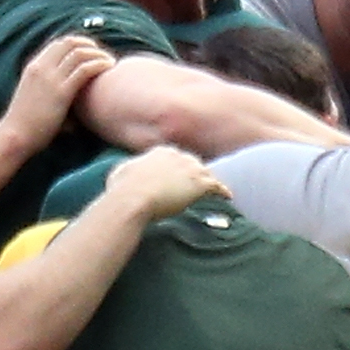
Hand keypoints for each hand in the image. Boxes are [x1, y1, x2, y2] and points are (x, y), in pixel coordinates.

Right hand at [1, 35, 118, 149]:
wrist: (16, 136)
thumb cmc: (27, 125)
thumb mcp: (34, 98)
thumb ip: (49, 90)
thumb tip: (69, 99)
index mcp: (34, 67)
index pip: (58, 44)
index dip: (77, 44)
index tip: (91, 51)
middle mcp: (42, 67)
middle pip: (69, 43)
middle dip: (89, 45)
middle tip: (103, 54)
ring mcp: (51, 78)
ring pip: (79, 53)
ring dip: (98, 54)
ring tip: (111, 62)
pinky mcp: (61, 92)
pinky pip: (84, 70)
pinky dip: (99, 65)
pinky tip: (109, 68)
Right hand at [105, 144, 223, 220]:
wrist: (134, 198)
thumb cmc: (123, 188)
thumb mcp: (121, 171)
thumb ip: (129, 168)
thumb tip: (125, 171)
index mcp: (161, 151)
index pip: (177, 158)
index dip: (181, 168)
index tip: (182, 175)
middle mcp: (179, 155)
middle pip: (194, 164)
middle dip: (198, 173)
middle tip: (200, 184)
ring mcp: (191, 168)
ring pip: (206, 174)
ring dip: (211, 182)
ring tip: (218, 190)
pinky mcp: (199, 184)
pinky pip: (217, 186)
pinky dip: (223, 191)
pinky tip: (228, 197)